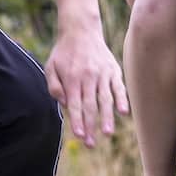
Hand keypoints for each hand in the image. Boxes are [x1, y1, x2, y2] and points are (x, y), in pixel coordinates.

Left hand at [44, 24, 127, 147]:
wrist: (81, 30)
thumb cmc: (63, 53)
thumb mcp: (50, 67)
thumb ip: (54, 86)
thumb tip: (63, 104)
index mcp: (71, 79)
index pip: (74, 105)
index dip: (78, 121)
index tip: (80, 136)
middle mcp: (88, 77)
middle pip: (89, 106)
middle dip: (90, 126)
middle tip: (91, 144)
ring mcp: (102, 74)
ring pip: (105, 99)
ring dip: (107, 117)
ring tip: (107, 133)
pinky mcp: (113, 70)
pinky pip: (118, 87)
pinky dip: (122, 99)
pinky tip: (124, 113)